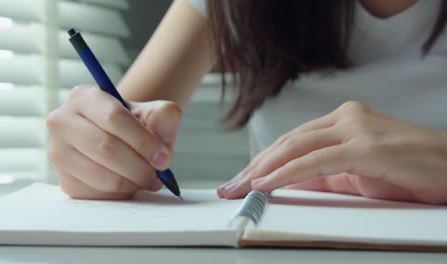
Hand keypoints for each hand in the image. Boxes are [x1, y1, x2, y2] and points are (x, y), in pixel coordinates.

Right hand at [47, 85, 181, 199]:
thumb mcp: (151, 112)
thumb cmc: (132, 124)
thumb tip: (162, 138)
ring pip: (101, 175)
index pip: (114, 118)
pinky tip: (129, 183)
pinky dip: (121, 193)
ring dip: (132, 182)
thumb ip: (163, 117)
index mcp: (84, 97)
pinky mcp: (65, 181)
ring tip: (147, 179)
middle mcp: (62, 122)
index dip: (144, 141)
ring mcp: (58, 153)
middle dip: (140, 166)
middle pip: (106, 149)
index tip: (164, 158)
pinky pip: (97, 194)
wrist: (116, 139)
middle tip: (158, 175)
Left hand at [218, 101, 446, 203]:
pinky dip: (287, 173)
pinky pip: (317, 160)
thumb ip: (323, 174)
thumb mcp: (355, 175)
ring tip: (240, 188)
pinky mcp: (366, 146)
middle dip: (254, 166)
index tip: (240, 180)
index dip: (262, 161)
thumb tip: (287, 183)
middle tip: (230, 187)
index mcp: (342, 121)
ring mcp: (356, 128)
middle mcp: (345, 118)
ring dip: (262, 169)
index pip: (291, 141)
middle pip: (287, 142)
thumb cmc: (408, 172)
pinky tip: (267, 184)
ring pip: (296, 146)